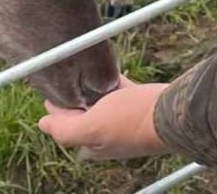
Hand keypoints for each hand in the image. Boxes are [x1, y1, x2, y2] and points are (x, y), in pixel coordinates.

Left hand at [37, 76, 170, 160]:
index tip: (50, 95)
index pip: (68, 130)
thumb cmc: (132, 120)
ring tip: (84, 73)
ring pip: (103, 105)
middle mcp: (110, 135)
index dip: (57, 113)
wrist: (173, 112)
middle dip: (75, 102)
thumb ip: (65, 130)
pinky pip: (122, 93)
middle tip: (66, 82)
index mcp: (96, 144)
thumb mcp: (92, 127)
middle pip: (85, 117)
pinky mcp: (141, 106)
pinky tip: (110, 72)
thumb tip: (42, 125)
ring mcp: (126, 121)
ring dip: (92, 91)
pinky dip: (113, 84)